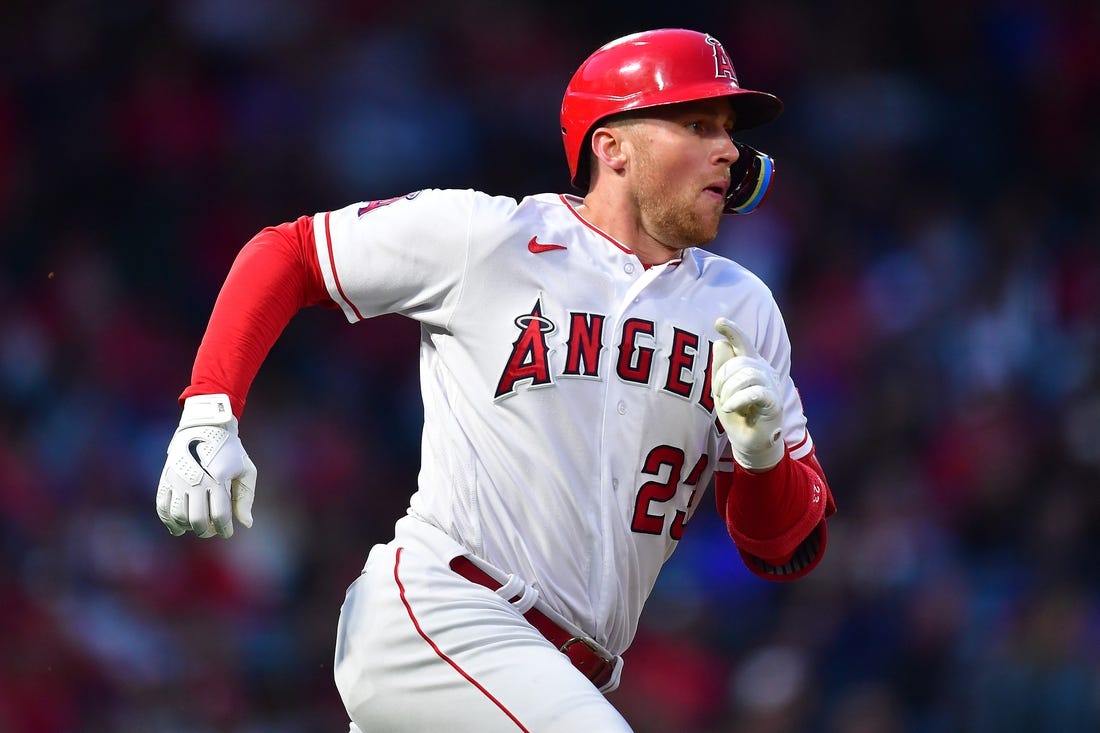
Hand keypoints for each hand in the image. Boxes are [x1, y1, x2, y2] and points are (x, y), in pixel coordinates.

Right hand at [156, 394, 255, 537]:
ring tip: (197, 527)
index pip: (220, 515)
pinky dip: (168, 521)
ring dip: (188, 527)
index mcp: (218, 478)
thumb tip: (246, 524)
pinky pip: (162, 506)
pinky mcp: (166, 478)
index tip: (228, 532)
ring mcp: (178, 479)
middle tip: (212, 531)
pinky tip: (178, 527)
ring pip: (178, 516)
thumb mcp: (246, 470)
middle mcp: (196, 480)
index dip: (225, 529)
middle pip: (198, 520)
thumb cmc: (230, 450)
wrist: (205, 426)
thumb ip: (246, 498)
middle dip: (206, 531)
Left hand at [711, 318, 784, 471]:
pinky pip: (755, 391)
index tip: (719, 322)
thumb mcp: (722, 390)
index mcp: (751, 364)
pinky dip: (738, 399)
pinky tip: (730, 408)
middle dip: (722, 378)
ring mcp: (771, 385)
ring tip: (726, 404)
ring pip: (747, 374)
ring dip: (729, 391)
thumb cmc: (736, 413)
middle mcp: (764, 370)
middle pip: (739, 361)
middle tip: (718, 395)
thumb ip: (721, 368)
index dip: (733, 331)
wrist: (749, 440)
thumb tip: (720, 342)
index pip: (744, 343)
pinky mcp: (774, 401)